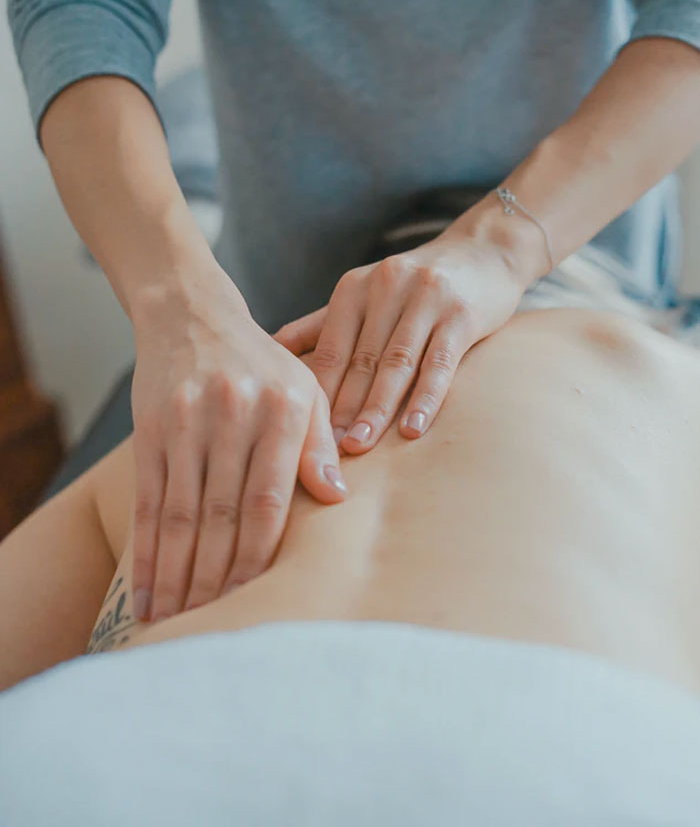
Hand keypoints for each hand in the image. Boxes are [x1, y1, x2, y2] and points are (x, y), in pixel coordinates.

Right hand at [130, 262, 346, 622]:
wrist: (192, 316)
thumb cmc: (262, 364)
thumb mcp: (305, 389)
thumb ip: (320, 443)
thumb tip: (337, 499)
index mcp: (282, 410)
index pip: (270, 500)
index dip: (259, 557)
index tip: (255, 602)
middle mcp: (233, 416)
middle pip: (222, 515)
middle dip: (216, 579)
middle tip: (211, 629)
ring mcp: (186, 423)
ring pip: (180, 515)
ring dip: (177, 576)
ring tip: (175, 624)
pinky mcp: (150, 430)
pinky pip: (148, 502)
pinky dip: (146, 552)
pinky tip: (146, 591)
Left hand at [274, 207, 537, 453]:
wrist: (484, 250)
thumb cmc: (415, 285)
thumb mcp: (365, 295)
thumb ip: (320, 325)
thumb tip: (269, 351)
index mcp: (354, 288)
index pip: (330, 350)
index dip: (316, 394)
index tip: (302, 435)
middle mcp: (386, 287)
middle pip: (360, 360)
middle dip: (342, 409)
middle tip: (326, 451)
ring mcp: (426, 298)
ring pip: (396, 363)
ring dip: (377, 408)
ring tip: (360, 445)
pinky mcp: (462, 313)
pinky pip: (440, 362)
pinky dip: (426, 398)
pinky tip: (412, 429)